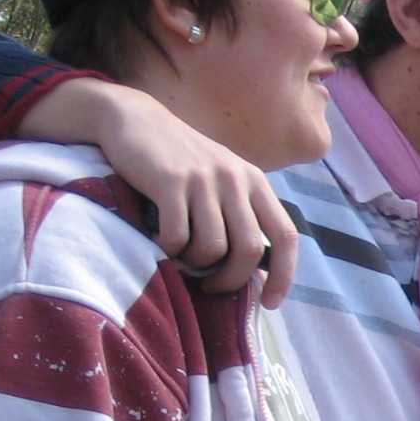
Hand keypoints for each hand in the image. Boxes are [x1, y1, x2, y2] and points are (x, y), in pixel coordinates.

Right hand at [22, 78, 296, 306]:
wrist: (133, 118)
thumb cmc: (180, 161)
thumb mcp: (221, 179)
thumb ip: (241, 214)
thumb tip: (254, 271)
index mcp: (254, 181)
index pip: (285, 235)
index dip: (283, 275)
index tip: (269, 302)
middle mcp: (235, 179)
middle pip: (248, 250)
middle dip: (231, 280)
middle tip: (211, 286)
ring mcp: (203, 179)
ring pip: (212, 247)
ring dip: (196, 265)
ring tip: (182, 258)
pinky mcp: (170, 181)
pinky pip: (177, 236)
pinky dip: (168, 250)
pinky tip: (160, 241)